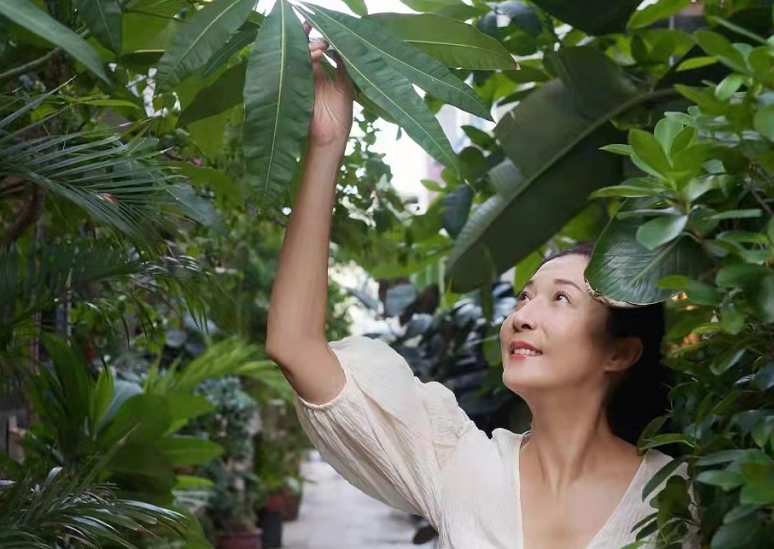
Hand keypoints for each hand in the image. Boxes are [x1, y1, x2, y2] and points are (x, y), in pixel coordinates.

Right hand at [306, 24, 353, 148]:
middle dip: (312, 38)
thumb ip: (344, 64)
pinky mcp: (294, 84)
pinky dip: (305, 55)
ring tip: (322, 46)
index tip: (327, 31)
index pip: (316, 50)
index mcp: (321, 74)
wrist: (331, 136)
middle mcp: (308, 74)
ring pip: (298, 54)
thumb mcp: (346, 85)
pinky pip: (295, 64)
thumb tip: (344, 43)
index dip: (320, 39)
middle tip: (324, 39)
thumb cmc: (340, 115)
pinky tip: (316, 53)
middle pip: (304, 48)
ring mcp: (300, 79)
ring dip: (310, 46)